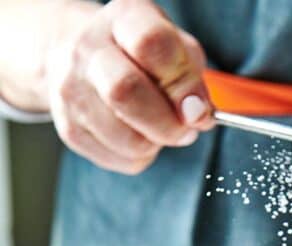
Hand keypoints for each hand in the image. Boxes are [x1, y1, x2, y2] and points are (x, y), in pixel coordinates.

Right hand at [46, 0, 212, 173]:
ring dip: (157, 144)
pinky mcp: (70, 130)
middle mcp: (87, 49)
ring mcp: (72, 91)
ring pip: (128, 139)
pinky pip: (123, 160)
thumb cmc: (140, 57)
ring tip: (158, 129)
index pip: (151, 43)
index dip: (182, 82)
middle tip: (185, 131)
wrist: (80, 61)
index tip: (198, 108)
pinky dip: (143, 157)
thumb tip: (197, 115)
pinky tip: (138, 135)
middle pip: (126, 92)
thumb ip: (190, 77)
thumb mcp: (174, 48)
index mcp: (122, 17)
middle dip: (168, 124)